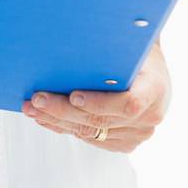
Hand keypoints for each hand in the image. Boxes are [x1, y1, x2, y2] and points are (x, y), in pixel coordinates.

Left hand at [21, 41, 171, 153]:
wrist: (148, 71)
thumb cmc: (132, 52)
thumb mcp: (126, 45)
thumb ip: (107, 52)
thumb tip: (66, 43)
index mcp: (155, 89)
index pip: (128, 103)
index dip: (99, 103)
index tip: (73, 95)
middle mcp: (150, 116)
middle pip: (100, 120)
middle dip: (62, 110)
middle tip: (36, 100)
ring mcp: (138, 134)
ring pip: (90, 133)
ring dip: (57, 121)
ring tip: (32, 109)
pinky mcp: (125, 143)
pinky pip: (90, 139)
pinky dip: (65, 128)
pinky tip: (46, 118)